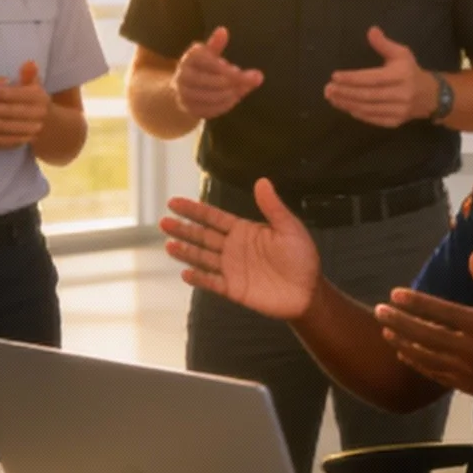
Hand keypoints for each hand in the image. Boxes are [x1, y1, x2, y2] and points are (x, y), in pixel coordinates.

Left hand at [0, 61, 51, 148]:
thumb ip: (29, 74)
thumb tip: (29, 62)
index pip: (23, 95)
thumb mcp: (34, 85)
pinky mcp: (25, 142)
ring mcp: (33, 130)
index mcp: (40, 98)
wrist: (49, 124)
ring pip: (12, 129)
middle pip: (16, 113)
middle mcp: (39, 115)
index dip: (7, 92)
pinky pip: (9, 142)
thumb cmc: (33, 99)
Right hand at [160, 178, 320, 319]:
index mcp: (243, 230)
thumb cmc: (302, 257)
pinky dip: (199, 278)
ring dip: (186, 252)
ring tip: (169, 245)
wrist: (308, 291)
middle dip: (183, 229)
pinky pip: (212, 282)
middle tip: (163, 222)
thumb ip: (272, 207)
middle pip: (202, 236)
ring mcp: (231, 269)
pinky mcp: (234, 289)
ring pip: (203, 258)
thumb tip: (262, 181)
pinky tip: (186, 273)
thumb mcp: (289, 227)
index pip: (213, 218)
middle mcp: (233, 248)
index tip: (174, 203)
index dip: (194, 210)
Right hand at [172, 27, 263, 119]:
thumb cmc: (201, 67)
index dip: (229, 70)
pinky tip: (233, 98)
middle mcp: (184, 75)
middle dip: (234, 82)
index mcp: (190, 58)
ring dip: (231, 94)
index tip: (241, 70)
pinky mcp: (188, 108)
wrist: (182, 89)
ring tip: (240, 89)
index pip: (211, 63)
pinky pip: (210, 109)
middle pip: (214, 82)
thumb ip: (216, 44)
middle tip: (248, 81)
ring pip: (213, 97)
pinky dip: (225, 105)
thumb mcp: (208, 53)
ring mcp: (184, 93)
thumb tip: (223, 30)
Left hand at [324, 26, 435, 127]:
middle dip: (345, 92)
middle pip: (368, 95)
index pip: (373, 78)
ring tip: (332, 97)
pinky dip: (358, 113)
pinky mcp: (395, 122)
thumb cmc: (411, 72)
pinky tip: (346, 106)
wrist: (431, 96)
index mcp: (402, 75)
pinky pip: (373, 118)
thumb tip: (371, 30)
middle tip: (328, 89)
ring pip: (368, 108)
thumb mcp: (401, 54)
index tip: (335, 76)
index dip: (353, 78)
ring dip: (347, 103)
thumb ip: (384, 44)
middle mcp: (401, 94)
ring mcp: (398, 110)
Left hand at [378, 251, 472, 406]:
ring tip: (385, 332)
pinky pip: (434, 373)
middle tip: (379, 312)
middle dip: (398, 322)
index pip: (439, 311)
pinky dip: (417, 363)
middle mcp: (468, 348)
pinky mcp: (465, 384)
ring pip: (425, 355)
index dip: (415, 302)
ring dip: (402, 343)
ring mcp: (465, 369)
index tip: (395, 294)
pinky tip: (405, 354)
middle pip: (424, 334)